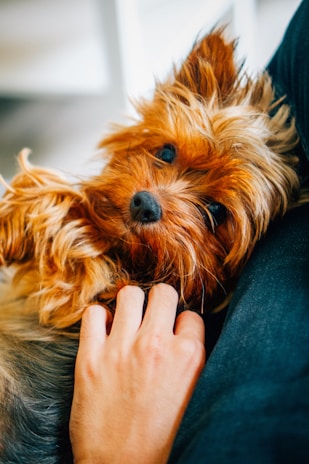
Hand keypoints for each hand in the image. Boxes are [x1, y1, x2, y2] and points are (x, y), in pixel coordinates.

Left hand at [69, 284, 205, 463]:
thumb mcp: (194, 395)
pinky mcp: (90, 358)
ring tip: (128, 321)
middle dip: (160, 302)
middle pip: (163, 293)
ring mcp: (121, 349)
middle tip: (152, 318)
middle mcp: (156, 345)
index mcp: (188, 357)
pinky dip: (98, 317)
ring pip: (129, 294)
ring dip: (131, 304)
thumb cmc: (162, 439)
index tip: (174, 333)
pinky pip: (93, 313)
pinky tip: (104, 331)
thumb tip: (185, 333)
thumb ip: (191, 360)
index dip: (182, 324)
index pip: (190, 315)